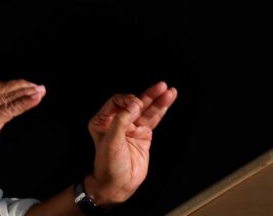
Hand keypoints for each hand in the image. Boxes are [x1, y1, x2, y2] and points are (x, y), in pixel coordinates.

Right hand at [0, 79, 45, 179]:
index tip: (25, 84)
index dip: (10, 84)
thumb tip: (9, 96)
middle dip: (21, 86)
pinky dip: (24, 103)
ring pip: (6, 97)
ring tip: (39, 91)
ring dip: (26, 93)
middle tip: (37, 87)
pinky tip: (35, 99)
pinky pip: (10, 108)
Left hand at [86, 81, 177, 205]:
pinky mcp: (143, 135)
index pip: (117, 102)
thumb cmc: (108, 166)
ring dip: (158, 100)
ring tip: (169, 91)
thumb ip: (120, 122)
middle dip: (147, 95)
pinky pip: (153, 119)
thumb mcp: (111, 143)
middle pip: (134, 103)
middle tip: (160, 86)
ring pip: (147, 110)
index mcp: (104, 121)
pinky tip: (168, 100)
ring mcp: (132, 128)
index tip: (136, 106)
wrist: (118, 185)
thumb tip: (132, 106)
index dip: (127, 100)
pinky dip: (161, 110)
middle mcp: (118, 122)